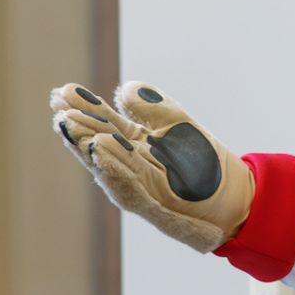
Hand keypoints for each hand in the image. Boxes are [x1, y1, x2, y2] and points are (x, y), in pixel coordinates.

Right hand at [50, 81, 254, 251]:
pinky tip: (100, 150)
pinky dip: (114, 170)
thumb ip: (152, 108)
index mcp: (130, 144)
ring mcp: (136, 187)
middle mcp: (125, 166)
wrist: (235, 197)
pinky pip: (129, 188)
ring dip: (88, 147)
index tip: (64, 91)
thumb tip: (124, 88)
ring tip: (71, 126)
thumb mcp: (177, 125)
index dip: (85, 107)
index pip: (102, 122)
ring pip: (106, 166)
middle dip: (78, 129)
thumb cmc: (202, 160)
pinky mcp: (152, 206)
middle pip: (96, 144)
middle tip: (60, 110)